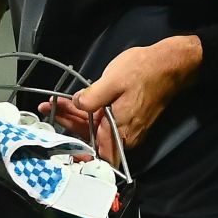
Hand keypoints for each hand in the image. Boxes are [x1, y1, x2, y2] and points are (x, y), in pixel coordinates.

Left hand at [39, 35, 200, 163]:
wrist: (170, 65)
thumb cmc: (142, 71)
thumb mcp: (112, 81)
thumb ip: (92, 98)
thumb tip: (76, 106)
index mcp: (120, 131)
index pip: (95, 153)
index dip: (75, 149)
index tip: (56, 136)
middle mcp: (124, 136)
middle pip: (91, 137)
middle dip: (68, 122)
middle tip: (47, 108)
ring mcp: (127, 127)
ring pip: (96, 127)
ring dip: (76, 116)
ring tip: (55, 103)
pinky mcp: (128, 118)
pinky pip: (105, 121)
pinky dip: (89, 113)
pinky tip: (74, 102)